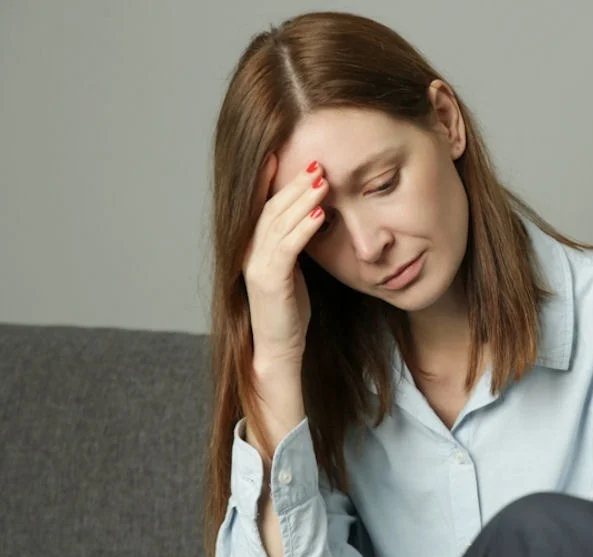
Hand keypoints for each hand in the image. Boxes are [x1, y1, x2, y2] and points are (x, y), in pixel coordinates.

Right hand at [243, 156, 328, 365]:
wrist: (278, 348)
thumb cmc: (289, 309)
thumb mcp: (291, 269)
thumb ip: (294, 242)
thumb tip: (312, 214)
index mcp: (252, 246)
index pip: (261, 205)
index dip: (269, 178)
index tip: (283, 153)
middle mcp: (249, 251)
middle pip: (271, 207)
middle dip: (295, 183)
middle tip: (317, 162)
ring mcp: (256, 265)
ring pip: (279, 222)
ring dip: (303, 199)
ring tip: (323, 180)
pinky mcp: (269, 281)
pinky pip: (288, 247)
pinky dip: (304, 228)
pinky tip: (320, 214)